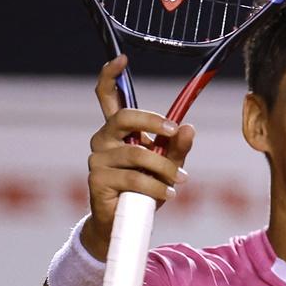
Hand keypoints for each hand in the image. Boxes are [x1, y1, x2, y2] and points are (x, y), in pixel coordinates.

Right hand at [80, 55, 195, 259]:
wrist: (123, 226)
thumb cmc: (144, 189)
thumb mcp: (168, 166)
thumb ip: (177, 147)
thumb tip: (189, 127)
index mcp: (118, 130)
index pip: (107, 97)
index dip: (110, 76)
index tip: (121, 58)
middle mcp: (103, 140)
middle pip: (124, 117)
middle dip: (154, 123)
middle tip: (175, 133)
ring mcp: (97, 160)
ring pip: (137, 154)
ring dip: (164, 168)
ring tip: (180, 181)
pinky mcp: (97, 181)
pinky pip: (134, 179)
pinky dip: (156, 187)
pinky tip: (167, 195)